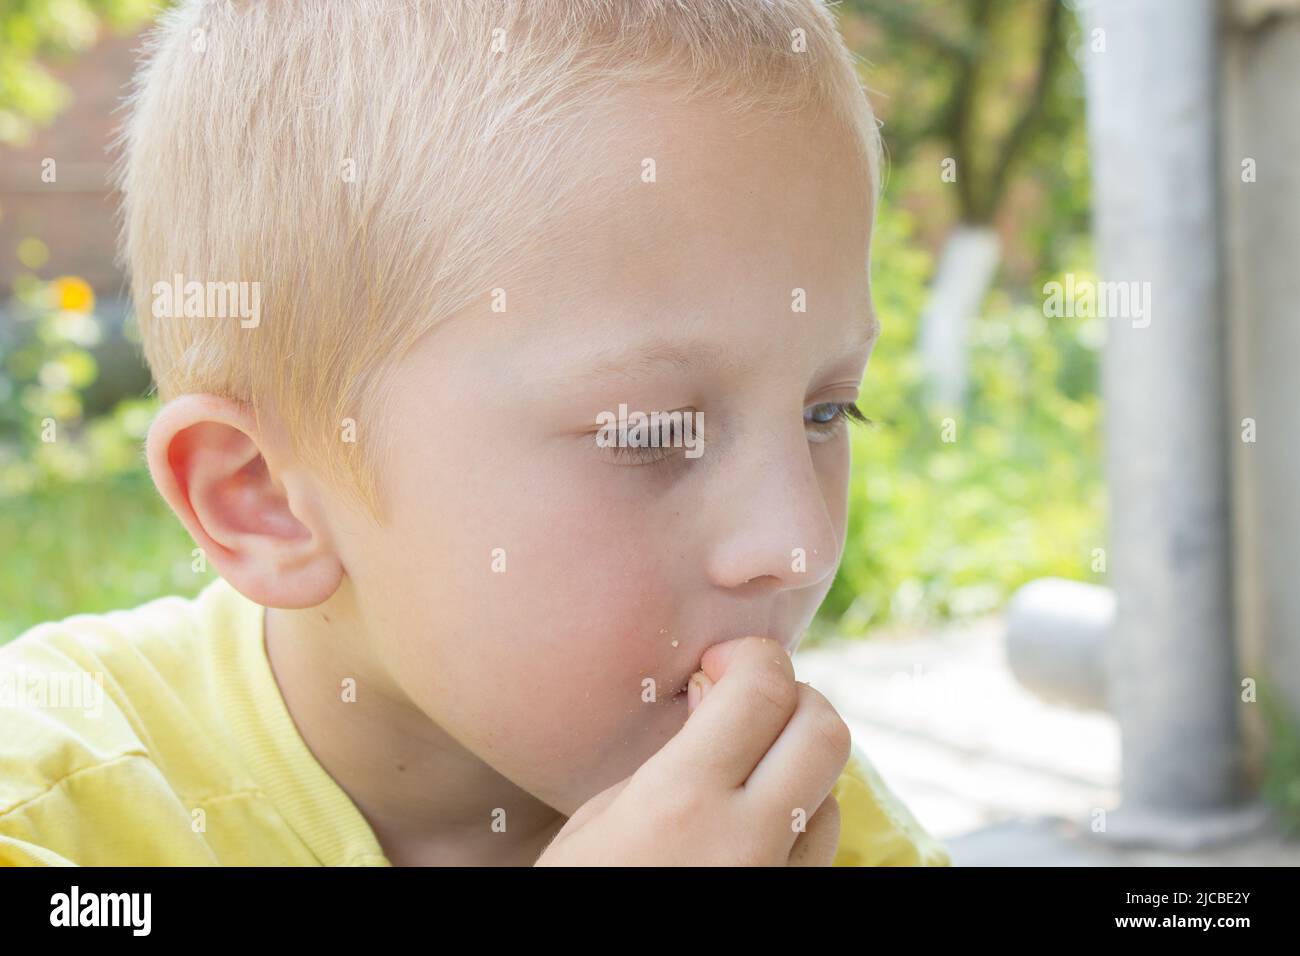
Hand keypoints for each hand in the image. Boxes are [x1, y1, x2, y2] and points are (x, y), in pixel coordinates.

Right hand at [535, 636, 850, 865]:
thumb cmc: (577, 893)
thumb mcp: (597, 821)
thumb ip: (668, 758)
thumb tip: (715, 700)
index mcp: (682, 800)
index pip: (764, 688)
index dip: (752, 656)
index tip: (720, 664)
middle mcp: (746, 840)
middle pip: (825, 731)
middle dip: (794, 699)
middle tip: (745, 706)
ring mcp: (778, 883)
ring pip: (832, 791)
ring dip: (798, 765)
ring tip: (744, 771)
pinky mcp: (792, 906)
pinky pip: (821, 845)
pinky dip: (799, 818)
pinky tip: (754, 820)